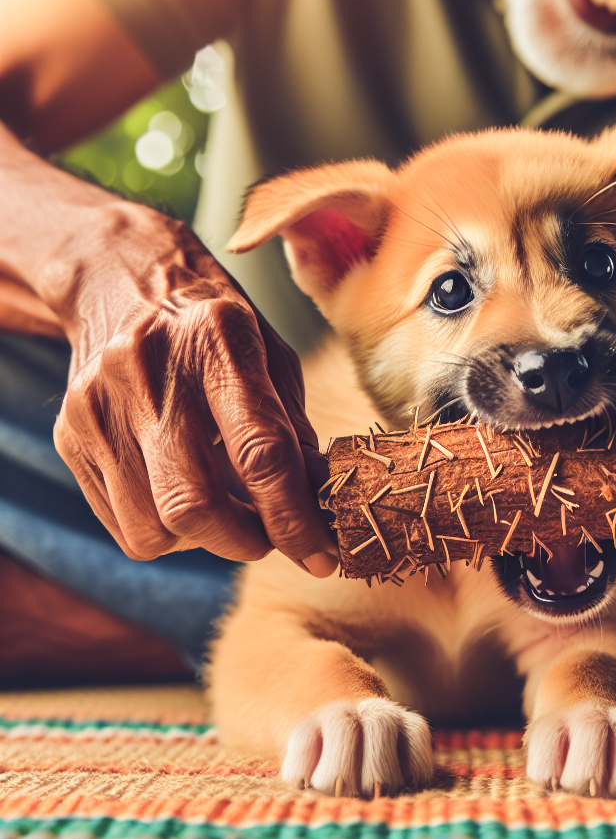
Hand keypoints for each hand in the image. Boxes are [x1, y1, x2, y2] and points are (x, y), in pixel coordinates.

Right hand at [47, 198, 337, 573]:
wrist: (123, 282)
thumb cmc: (217, 327)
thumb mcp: (272, 357)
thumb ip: (295, 429)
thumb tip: (322, 502)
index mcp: (218, 341)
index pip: (260, 453)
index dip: (294, 518)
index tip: (322, 556)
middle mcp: (149, 372)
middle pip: (194, 505)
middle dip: (244, 541)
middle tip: (270, 535)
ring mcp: (99, 406)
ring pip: (154, 528)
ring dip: (204, 539)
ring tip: (227, 506)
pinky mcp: (69, 436)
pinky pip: (124, 524)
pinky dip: (167, 529)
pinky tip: (186, 489)